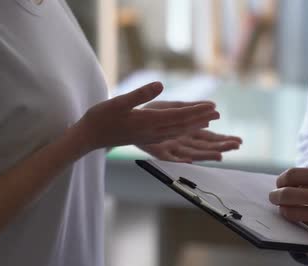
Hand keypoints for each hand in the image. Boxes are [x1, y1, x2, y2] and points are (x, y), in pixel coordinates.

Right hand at [74, 82, 219, 149]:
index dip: (197, 112)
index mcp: (148, 122)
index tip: (212, 107)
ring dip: (194, 125)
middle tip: (218, 112)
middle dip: (201, 119)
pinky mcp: (146, 138)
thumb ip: (140, 94)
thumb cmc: (101, 117)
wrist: (89, 136)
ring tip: (209, 120)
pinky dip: (182, 131)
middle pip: (182, 125)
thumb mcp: (119, 101)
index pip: (179, 117)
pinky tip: (187, 128)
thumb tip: (160, 85)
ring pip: (177, 132)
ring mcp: (150, 137)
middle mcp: (152, 132)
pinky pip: (170, 135)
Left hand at [137, 101, 242, 161]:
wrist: (123, 121)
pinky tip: (191, 161)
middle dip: (220, 147)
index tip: (238, 142)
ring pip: (192, 153)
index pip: (207, 137)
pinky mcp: (157, 152)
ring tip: (221, 155)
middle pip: (203, 146)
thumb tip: (212, 106)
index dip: (222, 140)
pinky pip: (170, 158)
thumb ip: (189, 108)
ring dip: (206, 155)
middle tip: (237, 146)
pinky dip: (180, 161)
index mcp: (184, 132)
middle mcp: (180, 142)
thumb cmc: (147, 114)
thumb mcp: (170, 106)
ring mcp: (170, 148)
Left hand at [269, 168, 307, 245]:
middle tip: (275, 198)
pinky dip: (300, 222)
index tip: (280, 183)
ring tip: (286, 209)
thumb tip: (292, 182)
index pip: (292, 174)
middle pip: (285, 195)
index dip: (281, 180)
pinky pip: (304, 226)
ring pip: (290, 213)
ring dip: (284, 211)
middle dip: (275, 197)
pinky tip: (304, 218)